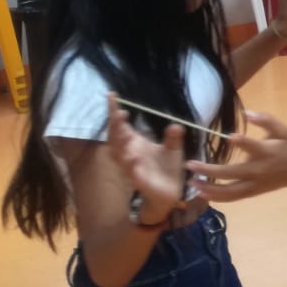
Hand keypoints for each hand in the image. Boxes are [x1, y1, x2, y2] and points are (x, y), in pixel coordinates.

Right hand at [106, 95, 188, 221]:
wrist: (170, 192)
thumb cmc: (166, 168)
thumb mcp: (173, 149)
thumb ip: (173, 137)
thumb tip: (175, 125)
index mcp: (135, 142)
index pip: (121, 125)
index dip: (115, 111)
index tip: (112, 95)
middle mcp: (129, 152)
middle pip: (116, 137)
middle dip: (116, 126)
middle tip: (119, 112)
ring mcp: (131, 166)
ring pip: (119, 154)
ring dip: (120, 143)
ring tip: (124, 132)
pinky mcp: (138, 179)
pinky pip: (131, 171)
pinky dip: (131, 164)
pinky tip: (134, 157)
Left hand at [188, 112, 286, 201]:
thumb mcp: (282, 129)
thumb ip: (266, 120)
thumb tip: (247, 114)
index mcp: (266, 152)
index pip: (254, 147)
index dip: (243, 142)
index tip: (230, 137)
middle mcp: (259, 170)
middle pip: (232, 173)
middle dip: (209, 170)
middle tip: (190, 165)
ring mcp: (255, 184)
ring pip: (230, 191)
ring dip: (209, 188)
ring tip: (191, 182)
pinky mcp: (253, 192)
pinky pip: (233, 198)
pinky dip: (217, 198)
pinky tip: (202, 194)